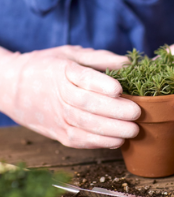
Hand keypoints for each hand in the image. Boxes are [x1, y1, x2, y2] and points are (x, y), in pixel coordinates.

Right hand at [0, 46, 140, 148]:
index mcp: (62, 71)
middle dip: (114, 110)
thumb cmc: (46, 67)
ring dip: (110, 130)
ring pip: (83, 125)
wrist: (9, 87)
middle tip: (136, 112)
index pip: (82, 78)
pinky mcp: (57, 132)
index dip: (101, 84)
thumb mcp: (70, 54)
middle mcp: (58, 95)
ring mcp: (57, 116)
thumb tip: (129, 63)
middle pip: (86, 104)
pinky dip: (98, 142)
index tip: (119, 89)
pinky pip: (78, 140)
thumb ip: (100, 58)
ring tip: (133, 130)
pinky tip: (117, 141)